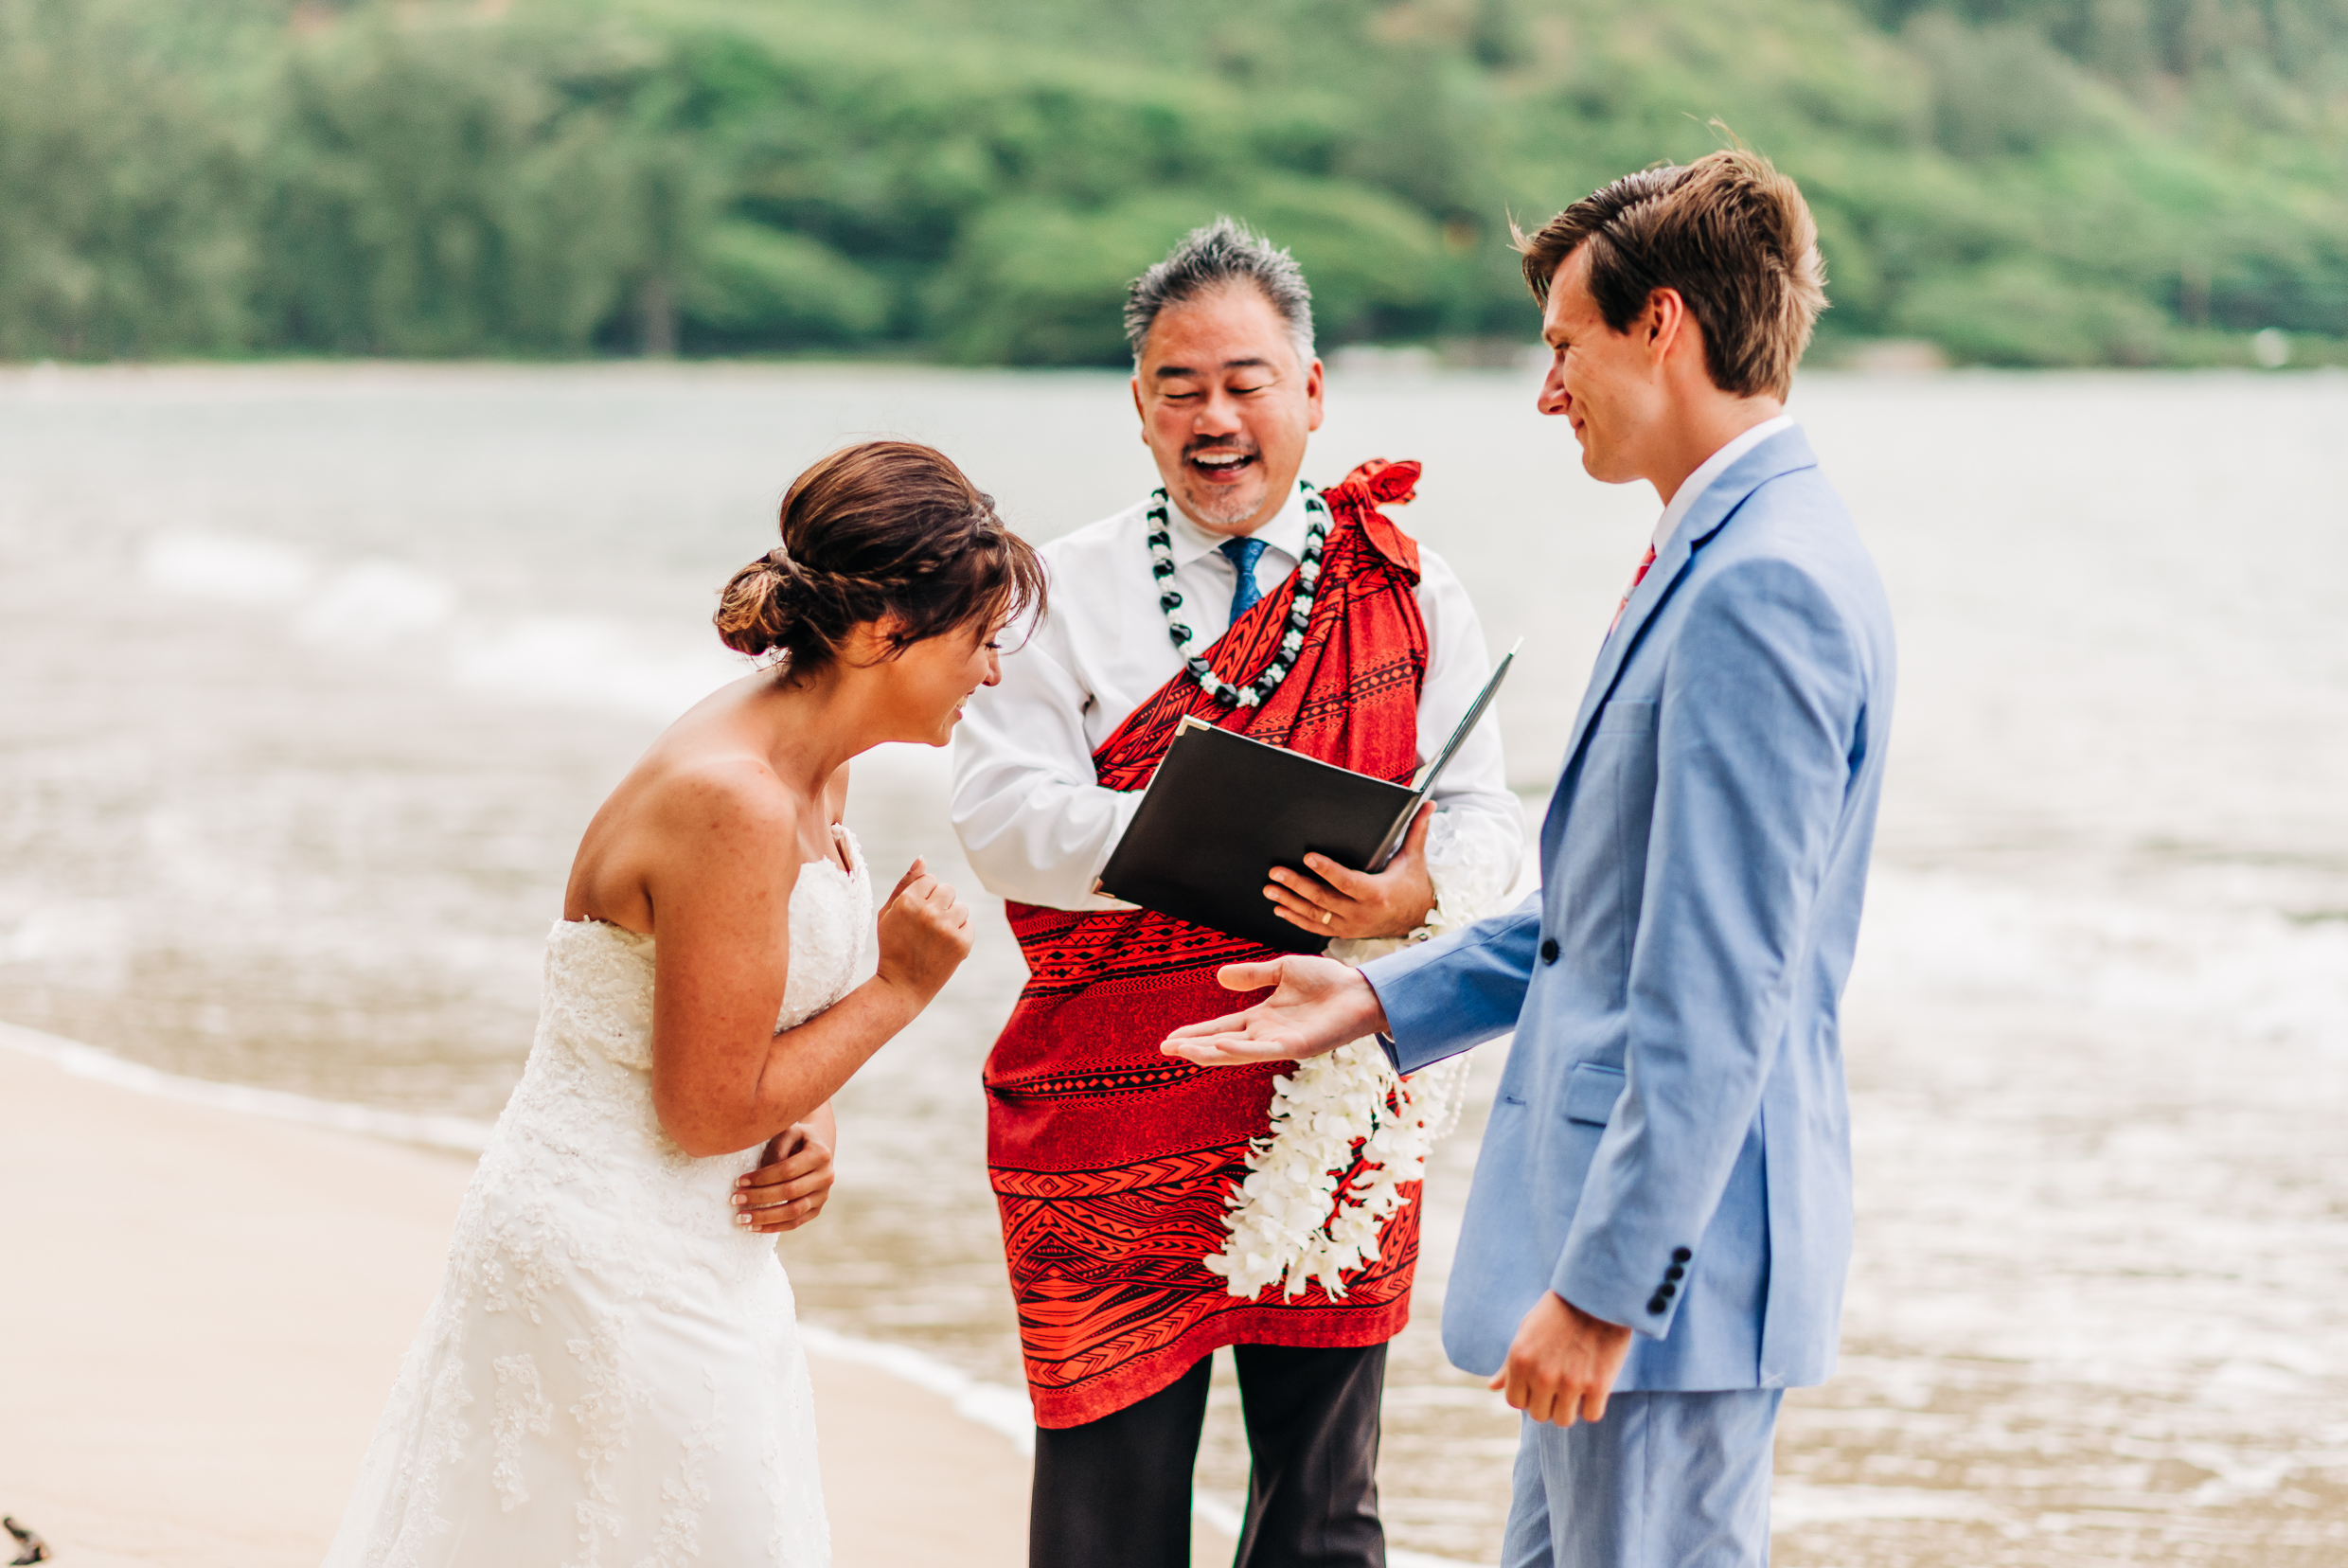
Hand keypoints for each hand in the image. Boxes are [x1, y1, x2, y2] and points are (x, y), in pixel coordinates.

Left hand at [733, 1115, 835, 1233]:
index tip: (739, 1181)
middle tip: (735, 1200)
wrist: (818, 1147)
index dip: (762, 1178)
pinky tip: (755, 1227)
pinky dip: (774, 1227)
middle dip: (759, 1197)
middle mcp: (826, 1177)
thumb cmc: (796, 1139)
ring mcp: (823, 1195)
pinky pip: (795, 1223)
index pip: (787, 1170)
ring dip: (765, 1217)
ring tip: (742, 1219)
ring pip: (793, 1212)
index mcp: (820, 1155)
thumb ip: (776, 1149)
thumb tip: (760, 1177)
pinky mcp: (816, 1209)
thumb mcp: (788, 1132)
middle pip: (790, 1192)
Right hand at [875, 858, 970, 1001]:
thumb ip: (905, 884)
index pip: (930, 880)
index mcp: (907, 902)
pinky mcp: (961, 943)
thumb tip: (922, 859)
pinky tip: (944, 948)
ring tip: (935, 938)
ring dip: (952, 920)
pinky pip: (969, 925)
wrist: (902, 985)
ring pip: (961, 907)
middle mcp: (928, 912)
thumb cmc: (893, 946)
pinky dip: (960, 935)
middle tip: (926, 927)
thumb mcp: (888, 914)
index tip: (917, 913)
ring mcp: (946, 928)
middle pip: (948, 890)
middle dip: (940, 905)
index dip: (924, 896)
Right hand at [1159, 955, 1387, 1064]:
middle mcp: (1267, 1034)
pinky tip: (1218, 1044)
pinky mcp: (1297, 1046)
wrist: (1361, 989)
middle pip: (1222, 1044)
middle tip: (1165, 1050)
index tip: (1170, 1039)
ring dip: (1208, 1051)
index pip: (1221, 1027)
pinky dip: (1239, 1049)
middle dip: (1193, 1047)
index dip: (1196, 1032)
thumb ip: (1253, 975)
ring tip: (1182, 1050)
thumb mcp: (1283, 970)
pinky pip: (1263, 1050)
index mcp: (1263, 1018)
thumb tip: (1219, 977)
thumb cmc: (1328, 981)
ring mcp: (1281, 1043)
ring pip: (1236, 1051)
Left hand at [1264, 803, 1434, 940]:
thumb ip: (1417, 830)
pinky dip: (1296, 919)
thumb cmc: (1413, 885)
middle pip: (1324, 899)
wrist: (1418, 920)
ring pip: (1315, 915)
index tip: (1307, 856)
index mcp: (1377, 894)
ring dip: (1290, 902)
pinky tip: (1280, 909)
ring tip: (1270, 888)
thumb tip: (1429, 803)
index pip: (1347, 882)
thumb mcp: (1415, 858)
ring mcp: (1351, 926)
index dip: (1326, 870)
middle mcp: (1361, 913)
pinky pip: (1316, 928)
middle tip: (1276, 871)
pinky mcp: (1344, 932)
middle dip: (1297, 885)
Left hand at [1489, 1292, 1633, 1426]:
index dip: (1527, 1395)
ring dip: (1569, 1408)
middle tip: (1560, 1385)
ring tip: (1576, 1388)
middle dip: (1548, 1403)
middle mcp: (1541, 1376)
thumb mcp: (1526, 1331)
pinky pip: (1591, 1415)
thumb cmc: (1558, 1311)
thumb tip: (1492, 1387)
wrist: (1596, 1294)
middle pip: (1539, 1415)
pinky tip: (1594, 1387)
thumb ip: (1509, 1364)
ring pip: (1564, 1420)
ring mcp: (1570, 1383)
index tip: (1539, 1384)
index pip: (1515, 1401)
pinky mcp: (1598, 1385)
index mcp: (1520, 1361)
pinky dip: (1592, 1406)